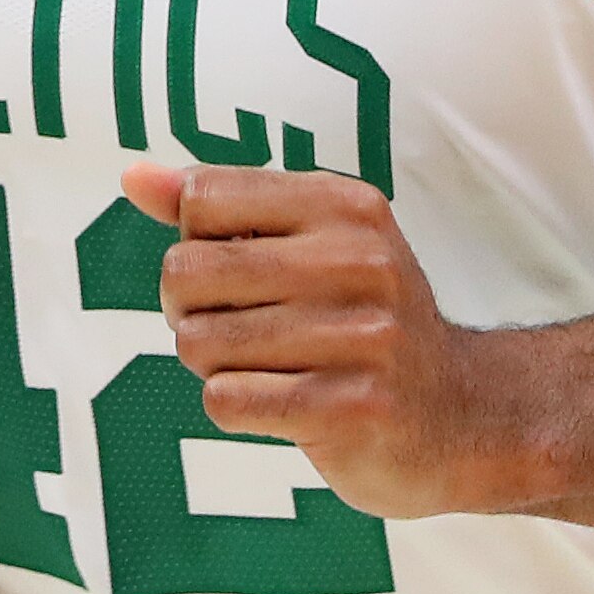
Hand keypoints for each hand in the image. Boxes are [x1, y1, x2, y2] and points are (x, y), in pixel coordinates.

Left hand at [126, 161, 512, 519]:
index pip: (201, 198)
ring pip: (197, 342)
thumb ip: (219, 206)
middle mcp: (360, 260)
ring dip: (214, 366)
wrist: (461, 417)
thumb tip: (132, 177)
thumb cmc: (361, 323)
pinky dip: (235, 408)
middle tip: (241, 331)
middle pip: (185, 273)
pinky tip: (284, 405)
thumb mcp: (309, 243)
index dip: (194, 244)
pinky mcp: (351, 406)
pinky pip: (225, 400)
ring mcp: (362, 335)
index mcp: (346, 205)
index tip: (237, 273)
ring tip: (270, 368)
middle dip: (189, 312)